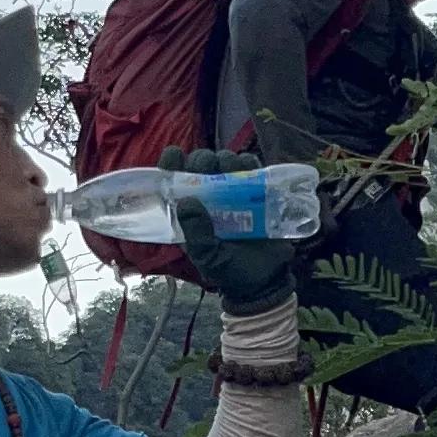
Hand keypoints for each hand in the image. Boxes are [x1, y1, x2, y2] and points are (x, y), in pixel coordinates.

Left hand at [161, 146, 299, 312]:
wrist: (265, 280)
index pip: (173, 179)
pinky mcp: (256, 191)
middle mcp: (208, 197)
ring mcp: (233, 192)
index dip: (171, 163)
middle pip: (201, 163)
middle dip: (203, 160)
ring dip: (226, 160)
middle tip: (211, 170)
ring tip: (232, 176)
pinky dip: (250, 163)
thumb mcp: (208, 257)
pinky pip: (251, 168)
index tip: (176, 155)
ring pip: (225, 161)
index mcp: (189, 211)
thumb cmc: (230, 271)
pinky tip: (250, 171)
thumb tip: (186, 202)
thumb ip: (196, 234)